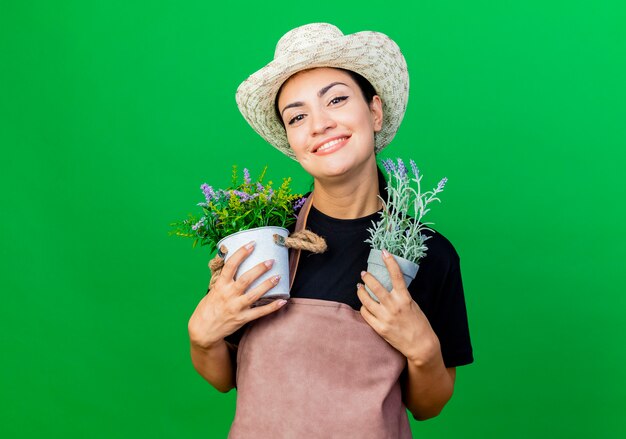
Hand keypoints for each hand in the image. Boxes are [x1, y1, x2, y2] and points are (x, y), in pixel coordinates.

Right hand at [188, 240, 286, 349]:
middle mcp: (228, 295)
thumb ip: (224, 278)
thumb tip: (233, 261)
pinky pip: (260, 312)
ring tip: (278, 276)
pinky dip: (272, 307)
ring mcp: (236, 308)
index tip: (252, 244)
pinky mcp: (242, 319)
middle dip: (259, 269)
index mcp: (220, 285)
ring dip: (267, 285)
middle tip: (271, 261)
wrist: (203, 330)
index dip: (241, 253)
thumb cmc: (208, 307)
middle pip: (246, 279)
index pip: (230, 266)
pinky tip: (283, 301)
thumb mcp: (213, 290)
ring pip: (254, 295)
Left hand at [356, 249, 439, 363]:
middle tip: (364, 273)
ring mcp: (385, 318)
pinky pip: (365, 314)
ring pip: (366, 300)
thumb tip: (390, 286)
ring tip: (359, 287)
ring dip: (361, 291)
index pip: (396, 276)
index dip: (390, 262)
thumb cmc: (419, 324)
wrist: (421, 345)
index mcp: (405, 298)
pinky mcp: (379, 328)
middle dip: (367, 277)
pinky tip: (364, 305)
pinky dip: (363, 308)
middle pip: (375, 287)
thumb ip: (401, 296)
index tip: (384, 252)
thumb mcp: (414, 305)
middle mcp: (394, 306)